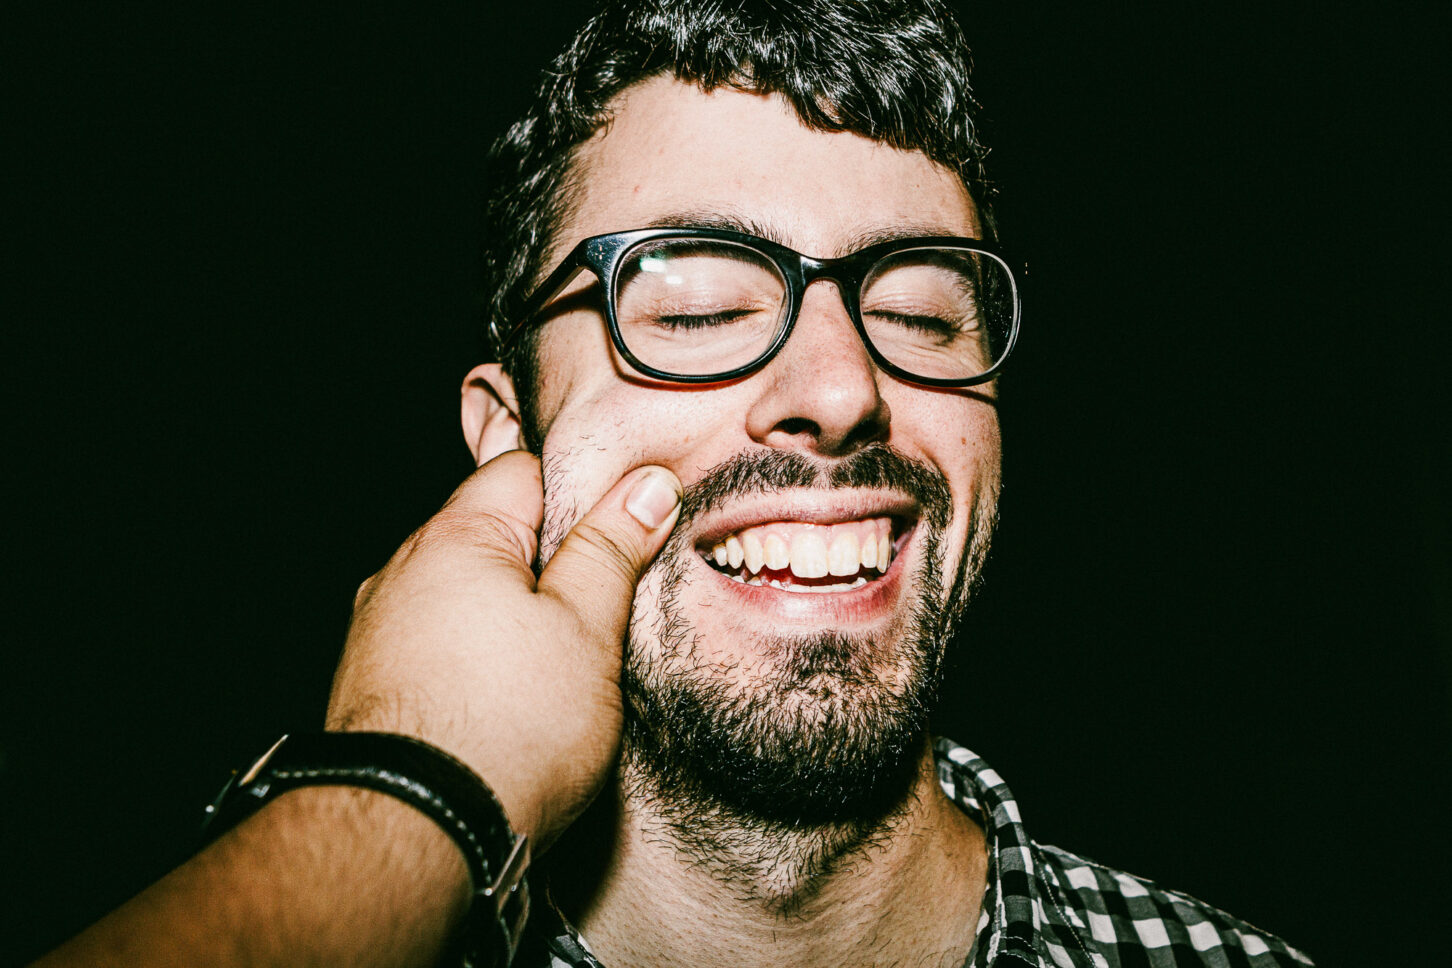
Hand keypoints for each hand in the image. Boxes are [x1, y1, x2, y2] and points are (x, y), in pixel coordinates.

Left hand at [326, 450, 680, 844]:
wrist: (412, 836)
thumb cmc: (505, 729)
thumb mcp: (585, 628)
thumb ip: (610, 550)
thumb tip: (645, 485)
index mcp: (455, 537)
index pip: (524, 472)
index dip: (582, 493)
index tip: (623, 531)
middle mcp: (402, 571)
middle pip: (491, 535)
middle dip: (547, 562)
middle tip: (600, 610)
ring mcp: (378, 629)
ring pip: (464, 594)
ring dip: (509, 614)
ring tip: (556, 666)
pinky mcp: (373, 686)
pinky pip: (438, 644)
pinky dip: (475, 657)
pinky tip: (507, 700)